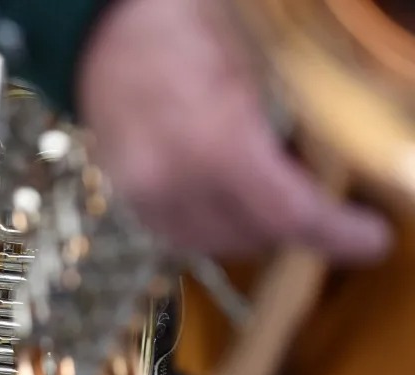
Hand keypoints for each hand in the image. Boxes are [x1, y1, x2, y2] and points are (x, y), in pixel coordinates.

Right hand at [76, 0, 390, 262]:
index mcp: (214, 144)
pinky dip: (214, 227)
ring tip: (269, 191)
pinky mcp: (129, 201)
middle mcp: (174, 183)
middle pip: (256, 236)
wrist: (102, 36)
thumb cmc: (182, 33)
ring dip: (253, 229)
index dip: (336, 234)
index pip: (288, 214)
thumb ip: (289, 128)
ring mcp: (145, 196)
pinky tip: (228, 197)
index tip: (369, 239)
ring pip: (217, 244)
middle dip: (295, 225)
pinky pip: (182, 235)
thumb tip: (328, 170)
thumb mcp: (254, 70)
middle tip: (319, 195)